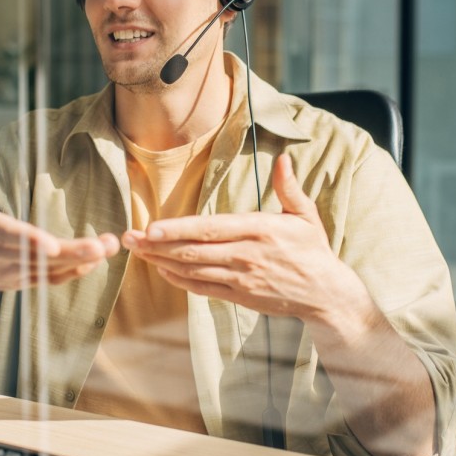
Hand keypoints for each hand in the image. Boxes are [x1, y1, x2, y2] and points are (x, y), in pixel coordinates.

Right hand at [0, 154, 118, 290]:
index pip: (6, 235)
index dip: (28, 240)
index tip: (52, 245)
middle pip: (37, 256)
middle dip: (70, 252)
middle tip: (101, 245)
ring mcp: (12, 272)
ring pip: (49, 270)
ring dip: (82, 259)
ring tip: (111, 245)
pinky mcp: (24, 281)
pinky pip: (51, 279)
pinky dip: (75, 271)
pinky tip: (98, 259)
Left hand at [122, 154, 368, 321]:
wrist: (326, 294)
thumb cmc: (313, 250)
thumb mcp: (305, 215)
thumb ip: (288, 187)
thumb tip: (284, 158)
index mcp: (259, 230)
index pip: (210, 229)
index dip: (178, 229)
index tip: (152, 227)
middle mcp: (246, 256)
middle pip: (193, 251)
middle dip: (157, 245)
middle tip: (129, 237)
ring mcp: (241, 279)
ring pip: (192, 270)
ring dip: (161, 262)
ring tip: (137, 251)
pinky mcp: (240, 297)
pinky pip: (202, 289)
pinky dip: (179, 280)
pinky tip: (161, 270)